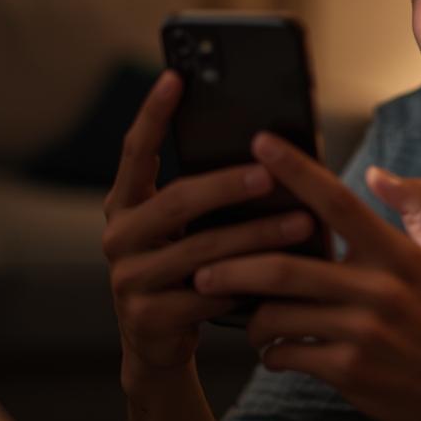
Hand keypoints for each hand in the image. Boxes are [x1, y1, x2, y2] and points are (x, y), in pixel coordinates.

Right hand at [101, 72, 318, 386]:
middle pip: (177, 202)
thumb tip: (267, 153)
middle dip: (228, 185)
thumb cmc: (187, 271)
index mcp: (124, 205)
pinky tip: (286, 277)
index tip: (177, 76)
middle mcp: (118, 237)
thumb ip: (204, 197)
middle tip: (270, 173)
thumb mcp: (187, 231)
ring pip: (202, 251)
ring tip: (302, 223)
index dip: (153, 114)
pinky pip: (208, 296)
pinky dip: (250, 285)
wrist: (159, 344)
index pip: (135, 151)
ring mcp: (129, 279)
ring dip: (258, 237)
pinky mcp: (149, 318)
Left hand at [193, 132, 420, 420]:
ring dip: (251, 317)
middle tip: (200, 266)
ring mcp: (362, 333)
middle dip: (233, 267)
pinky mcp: (350, 371)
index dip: (296, 170)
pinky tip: (272, 351)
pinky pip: (289, 354)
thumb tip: (375, 172)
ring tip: (245, 316)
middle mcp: (378, 289)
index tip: (259, 142)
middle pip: (285, 268)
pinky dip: (271, 353)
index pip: (338, 202)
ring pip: (278, 315)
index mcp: (396, 254)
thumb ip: (416, 205)